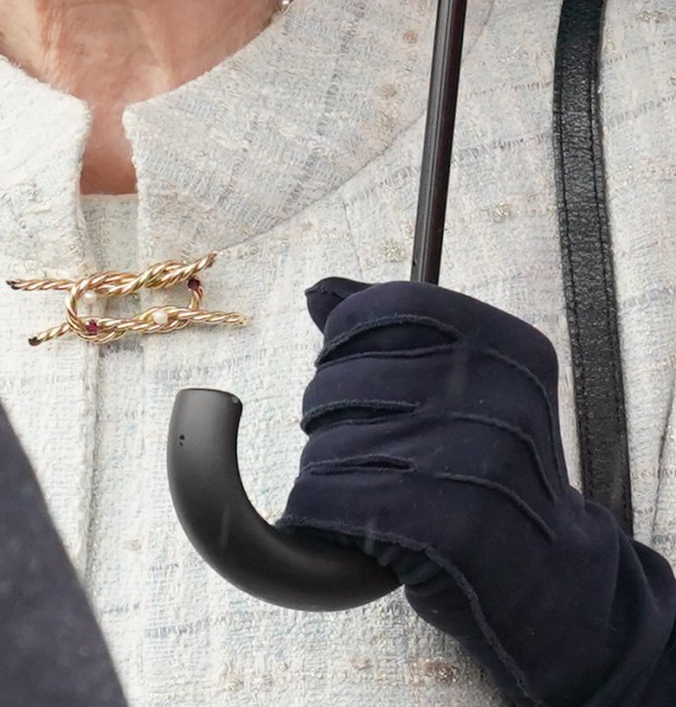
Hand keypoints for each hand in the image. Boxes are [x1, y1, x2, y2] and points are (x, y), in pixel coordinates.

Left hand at [282, 278, 675, 704]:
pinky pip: (326, 500)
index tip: (350, 373)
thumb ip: (395, 331)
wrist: (553, 576)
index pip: (380, 309)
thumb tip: (316, 292)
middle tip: (365, 451)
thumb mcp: (471, 384)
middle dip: (330, 418)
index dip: (344, 343)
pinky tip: (347, 526)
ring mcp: (469, 461)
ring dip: (325, 472)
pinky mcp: (440, 529)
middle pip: (339, 380)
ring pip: (325, 444)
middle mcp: (492, 395)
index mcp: (503, 344)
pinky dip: (317, 514)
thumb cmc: (493, 468)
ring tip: (367, 492)